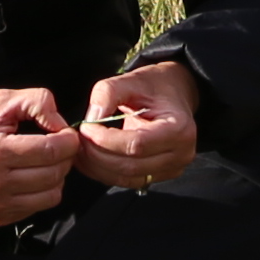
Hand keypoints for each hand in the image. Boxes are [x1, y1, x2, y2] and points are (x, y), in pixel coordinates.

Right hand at [0, 87, 80, 226]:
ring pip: (51, 196)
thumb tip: (62, 125)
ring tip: (45, 161)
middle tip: (59, 145)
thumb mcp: (0, 101)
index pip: (50, 151)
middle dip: (65, 157)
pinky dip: (41, 192)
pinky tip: (30, 176)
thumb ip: (37, 102)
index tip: (67, 134)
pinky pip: (37, 208)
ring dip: (57, 177)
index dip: (68, 141)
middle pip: (54, 174)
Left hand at [73, 59, 201, 187]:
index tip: (86, 127)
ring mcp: (172, 169)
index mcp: (178, 129)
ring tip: (80, 149)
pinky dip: (105, 172)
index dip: (106, 140)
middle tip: (78, 139)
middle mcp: (180, 154)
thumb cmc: (155, 86)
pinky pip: (128, 180)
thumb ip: (108, 93)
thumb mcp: (132, 79)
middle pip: (130, 165)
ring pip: (126, 177)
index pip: (136, 144)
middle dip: (97, 154)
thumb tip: (91, 120)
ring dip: (97, 167)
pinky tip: (91, 159)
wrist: (174, 94)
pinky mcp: (160, 176)